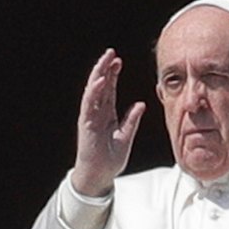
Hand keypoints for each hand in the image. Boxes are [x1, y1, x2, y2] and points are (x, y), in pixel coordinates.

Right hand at [72, 48, 145, 196]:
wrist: (100, 175)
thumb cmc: (110, 158)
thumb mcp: (126, 136)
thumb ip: (132, 119)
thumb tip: (141, 104)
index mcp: (106, 114)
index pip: (109, 89)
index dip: (112, 74)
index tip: (118, 60)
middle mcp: (97, 113)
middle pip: (100, 86)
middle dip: (105, 68)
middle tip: (111, 52)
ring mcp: (90, 117)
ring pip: (93, 91)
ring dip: (99, 74)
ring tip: (105, 59)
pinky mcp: (86, 124)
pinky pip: (89, 105)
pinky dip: (94, 92)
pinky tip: (100, 80)